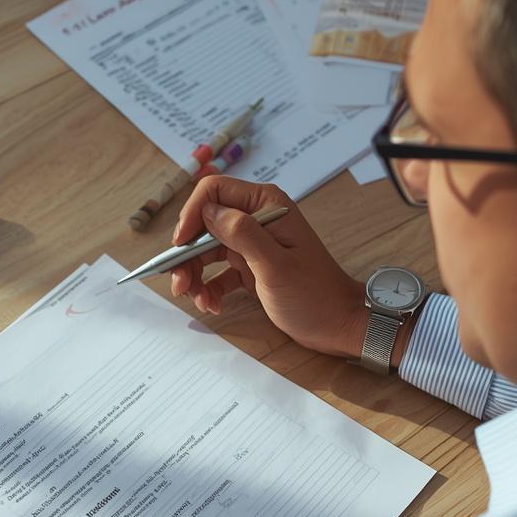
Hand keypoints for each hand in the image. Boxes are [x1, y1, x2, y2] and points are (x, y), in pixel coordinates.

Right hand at [170, 176, 366, 357]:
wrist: (337, 324)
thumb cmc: (314, 295)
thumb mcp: (275, 265)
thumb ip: (242, 234)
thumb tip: (208, 212)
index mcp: (266, 205)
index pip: (214, 192)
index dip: (192, 214)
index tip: (180, 245)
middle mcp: (257, 218)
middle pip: (204, 224)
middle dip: (187, 254)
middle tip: (179, 284)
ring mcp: (253, 243)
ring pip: (206, 249)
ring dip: (194, 274)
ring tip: (196, 300)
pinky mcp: (249, 266)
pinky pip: (217, 271)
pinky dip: (209, 287)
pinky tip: (212, 304)